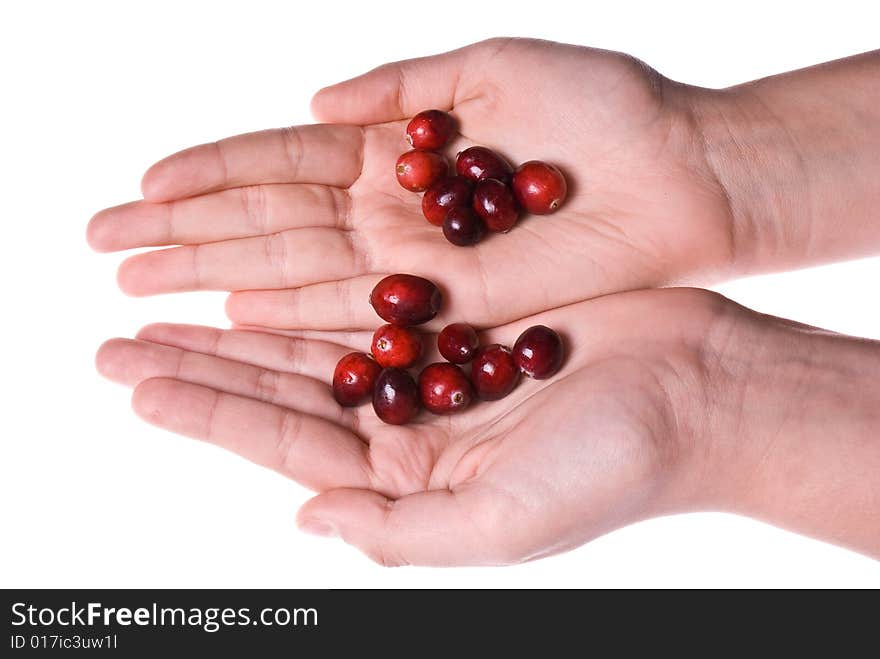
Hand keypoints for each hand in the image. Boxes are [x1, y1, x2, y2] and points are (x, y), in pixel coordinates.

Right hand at [87, 38, 734, 329]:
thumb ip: (403, 86)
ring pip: (293, 267)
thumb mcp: (493, 67)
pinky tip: (229, 311)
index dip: (211, 170)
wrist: (679, 175)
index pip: (281, 161)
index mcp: (398, 147)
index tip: (144, 181)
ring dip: (214, 274)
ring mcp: (412, 261)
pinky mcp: (446, 303)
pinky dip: (287, 308)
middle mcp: (391, 209)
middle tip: (105, 242)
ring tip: (140, 284)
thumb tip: (317, 104)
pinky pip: (352, 307)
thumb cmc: (603, 111)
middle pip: (269, 220)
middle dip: (186, 230)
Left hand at [96, 288, 735, 564]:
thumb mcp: (504, 526)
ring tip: (173, 308)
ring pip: (315, 342)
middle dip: (203, 369)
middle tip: (124, 344)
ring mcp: (432, 369)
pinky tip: (264, 277)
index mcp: (411, 485)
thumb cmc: (615, 467)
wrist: (699, 393)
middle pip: (284, 391)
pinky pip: (372, 300)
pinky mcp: (461, 321)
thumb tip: (307, 516)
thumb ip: (400, 534)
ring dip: (244, 326)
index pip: (288, 446)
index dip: (210, 414)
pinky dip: (317, 288)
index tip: (140, 386)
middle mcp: (410, 429)